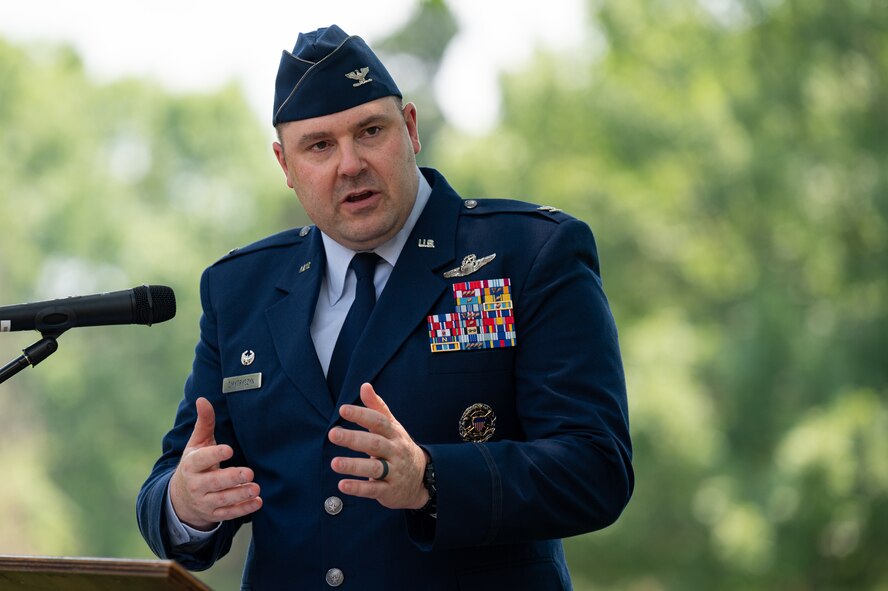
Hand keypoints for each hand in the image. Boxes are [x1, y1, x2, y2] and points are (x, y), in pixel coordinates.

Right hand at [169, 397, 261, 529]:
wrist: (180, 499)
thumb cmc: (195, 464)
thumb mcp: (196, 444)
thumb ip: (204, 423)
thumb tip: (203, 399)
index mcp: (191, 465)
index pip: (201, 460)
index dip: (214, 455)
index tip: (229, 449)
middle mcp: (196, 485)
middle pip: (213, 482)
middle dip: (231, 478)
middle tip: (249, 472)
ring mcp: (204, 501)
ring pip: (222, 500)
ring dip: (240, 494)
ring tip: (256, 488)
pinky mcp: (213, 514)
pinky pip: (228, 513)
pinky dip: (243, 509)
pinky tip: (257, 502)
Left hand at [328, 383, 429, 509]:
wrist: (422, 478)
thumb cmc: (399, 447)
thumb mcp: (392, 427)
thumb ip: (377, 408)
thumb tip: (364, 386)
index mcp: (394, 434)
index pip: (379, 422)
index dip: (361, 415)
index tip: (343, 410)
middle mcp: (395, 452)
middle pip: (375, 444)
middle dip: (354, 439)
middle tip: (333, 434)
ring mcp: (394, 472)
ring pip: (374, 468)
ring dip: (354, 466)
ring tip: (334, 463)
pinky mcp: (389, 491)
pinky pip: (373, 490)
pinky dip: (358, 488)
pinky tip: (342, 485)